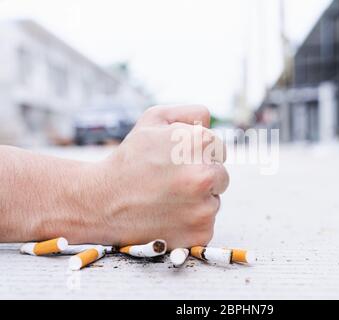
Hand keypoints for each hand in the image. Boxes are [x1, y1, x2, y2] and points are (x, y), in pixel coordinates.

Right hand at [87, 105, 228, 247]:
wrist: (101, 203)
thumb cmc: (130, 159)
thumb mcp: (153, 119)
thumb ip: (190, 113)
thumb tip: (212, 123)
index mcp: (199, 143)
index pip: (219, 148)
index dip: (198, 153)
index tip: (177, 161)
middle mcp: (205, 175)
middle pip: (221, 175)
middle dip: (202, 176)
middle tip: (172, 180)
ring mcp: (204, 208)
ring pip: (214, 201)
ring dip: (197, 200)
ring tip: (166, 198)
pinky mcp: (201, 233)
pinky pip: (207, 224)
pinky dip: (191, 222)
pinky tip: (167, 215)